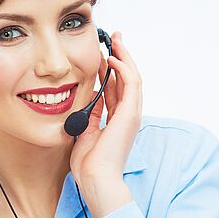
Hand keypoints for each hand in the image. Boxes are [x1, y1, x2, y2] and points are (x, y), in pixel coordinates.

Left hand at [69, 31, 141, 186]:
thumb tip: (87, 98)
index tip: (103, 55)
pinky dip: (123, 69)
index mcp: (118, 120)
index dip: (111, 70)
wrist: (96, 179)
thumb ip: (89, 114)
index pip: (117, 88)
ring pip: (133, 77)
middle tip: (114, 39)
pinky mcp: (130, 114)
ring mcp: (132, 114)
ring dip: (125, 57)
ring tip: (116, 41)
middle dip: (122, 57)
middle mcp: (128, 115)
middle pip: (128, 79)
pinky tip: (113, 58)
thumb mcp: (85, 131)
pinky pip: (131, 84)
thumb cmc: (90, 164)